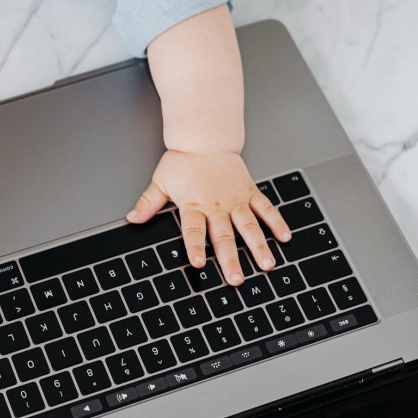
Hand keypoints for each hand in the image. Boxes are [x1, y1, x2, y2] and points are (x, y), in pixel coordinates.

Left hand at [127, 151, 290, 284]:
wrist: (205, 138)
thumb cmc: (183, 160)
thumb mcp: (160, 182)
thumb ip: (148, 203)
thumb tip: (133, 218)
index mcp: (194, 204)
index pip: (194, 230)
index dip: (195, 247)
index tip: (199, 263)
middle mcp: (217, 205)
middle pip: (224, 235)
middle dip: (231, 259)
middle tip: (236, 279)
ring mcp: (236, 199)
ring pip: (249, 226)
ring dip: (258, 246)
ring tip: (267, 264)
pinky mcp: (249, 191)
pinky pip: (265, 208)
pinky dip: (276, 222)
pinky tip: (284, 237)